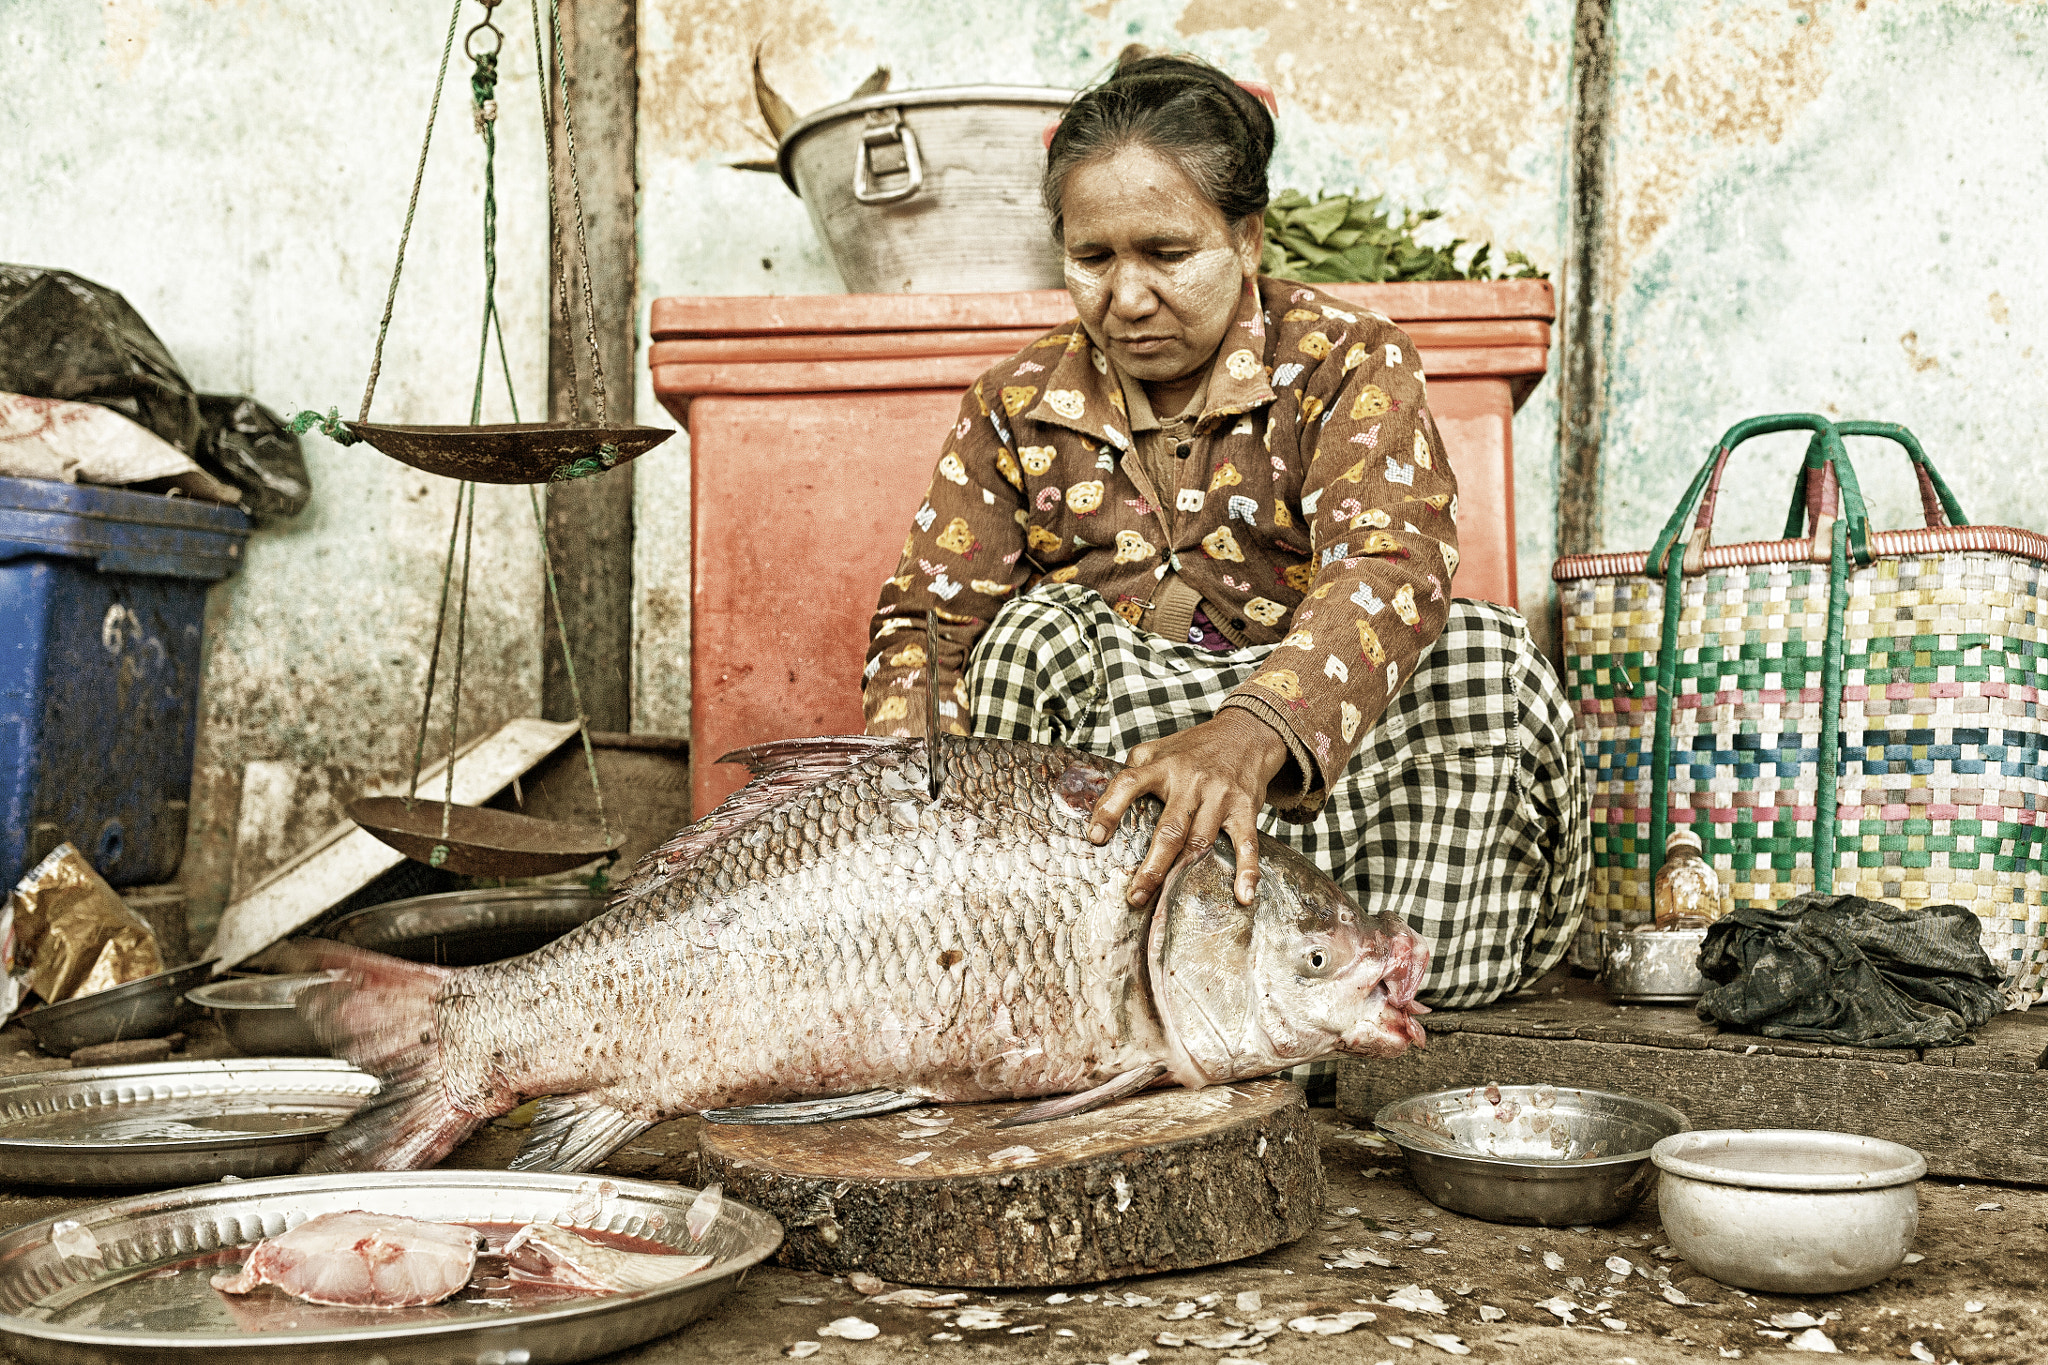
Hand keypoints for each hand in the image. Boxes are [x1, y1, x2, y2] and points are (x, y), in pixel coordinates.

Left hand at [1085, 708, 1290, 908]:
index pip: (1129, 784)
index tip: (1095, 838)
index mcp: (1163, 766)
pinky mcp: (1245, 809)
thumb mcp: (1160, 748)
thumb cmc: (1195, 748)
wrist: (1246, 733)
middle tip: (1136, 897)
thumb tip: (1106, 800)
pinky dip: (1246, 871)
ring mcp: (1219, 796)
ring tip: (1167, 903)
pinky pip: (1246, 843)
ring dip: (1185, 874)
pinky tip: (1243, 895)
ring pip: (1200, 841)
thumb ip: (1134, 770)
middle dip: (1152, 866)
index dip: (1110, 809)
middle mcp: (1190, 782)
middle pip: (1169, 829)